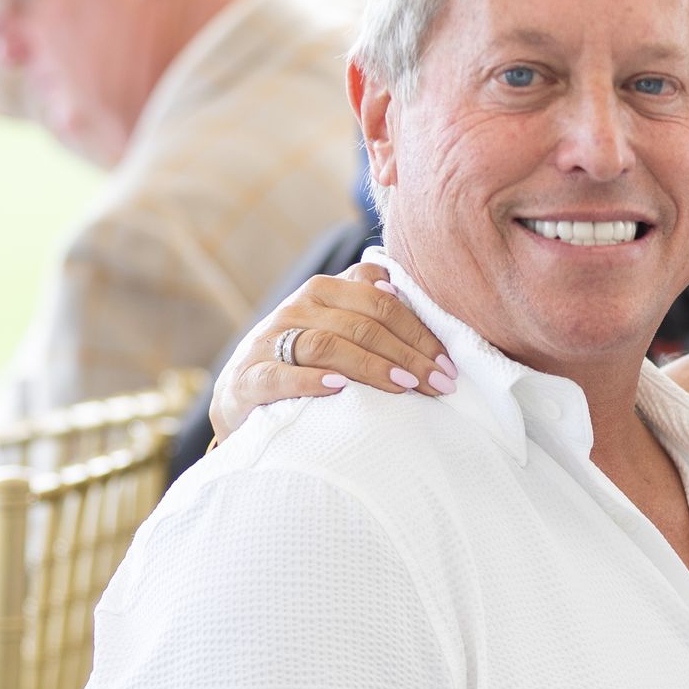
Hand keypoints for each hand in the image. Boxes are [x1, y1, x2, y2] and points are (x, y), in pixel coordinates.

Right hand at [208, 261, 456, 439]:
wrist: (240, 398)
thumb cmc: (302, 362)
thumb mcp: (334, 328)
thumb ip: (366, 307)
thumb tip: (403, 289)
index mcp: (324, 292)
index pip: (381, 301)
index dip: (419, 330)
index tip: (448, 363)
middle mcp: (296, 308)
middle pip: (362, 323)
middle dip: (408, 354)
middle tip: (439, 383)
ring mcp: (269, 341)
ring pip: (328, 344)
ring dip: (371, 366)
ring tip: (405, 386)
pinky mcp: (248, 378)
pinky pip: (281, 374)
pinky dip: (311, 380)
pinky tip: (339, 388)